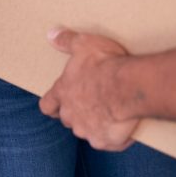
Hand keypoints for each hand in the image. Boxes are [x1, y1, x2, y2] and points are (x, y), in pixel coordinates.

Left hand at [39, 29, 137, 150]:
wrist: (128, 86)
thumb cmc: (105, 63)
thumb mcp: (85, 44)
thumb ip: (67, 40)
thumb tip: (51, 34)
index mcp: (64, 92)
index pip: (47, 105)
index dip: (52, 105)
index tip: (57, 104)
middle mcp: (71, 115)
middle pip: (68, 119)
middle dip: (77, 112)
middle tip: (93, 101)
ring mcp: (87, 131)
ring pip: (87, 130)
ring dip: (96, 123)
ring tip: (111, 111)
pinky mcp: (105, 141)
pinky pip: (108, 141)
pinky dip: (114, 136)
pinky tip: (125, 125)